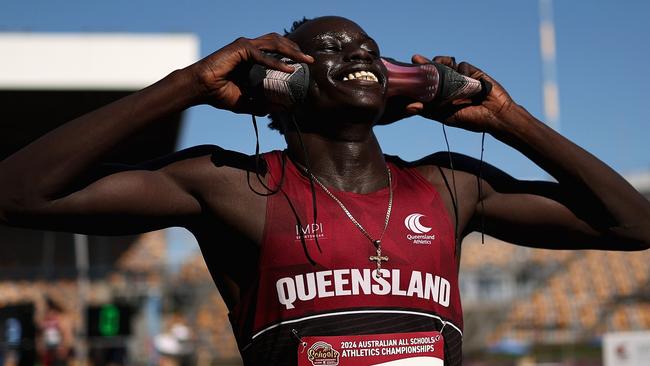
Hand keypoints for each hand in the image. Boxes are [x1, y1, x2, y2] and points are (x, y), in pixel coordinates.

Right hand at [188, 33, 312, 114]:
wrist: (201, 90)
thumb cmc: (220, 93)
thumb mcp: (246, 102)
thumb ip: (262, 104)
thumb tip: (281, 110)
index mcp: (253, 58)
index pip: (277, 51)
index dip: (291, 55)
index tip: (305, 66)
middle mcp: (250, 48)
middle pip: (279, 43)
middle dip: (296, 50)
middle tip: (310, 61)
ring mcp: (245, 46)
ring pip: (273, 43)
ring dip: (291, 51)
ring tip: (304, 60)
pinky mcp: (239, 49)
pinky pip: (262, 55)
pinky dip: (275, 62)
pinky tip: (288, 69)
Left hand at [407, 55, 517, 132]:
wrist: (496, 116)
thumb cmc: (471, 120)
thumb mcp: (446, 116)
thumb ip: (428, 110)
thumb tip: (408, 108)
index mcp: (442, 96)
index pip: (427, 83)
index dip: (418, 76)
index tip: (408, 70)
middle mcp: (450, 85)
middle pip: (435, 70)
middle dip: (426, 63)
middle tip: (416, 60)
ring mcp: (462, 78)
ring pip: (447, 63)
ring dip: (440, 61)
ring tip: (436, 63)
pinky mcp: (473, 73)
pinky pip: (463, 65)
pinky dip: (461, 70)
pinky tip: (464, 78)